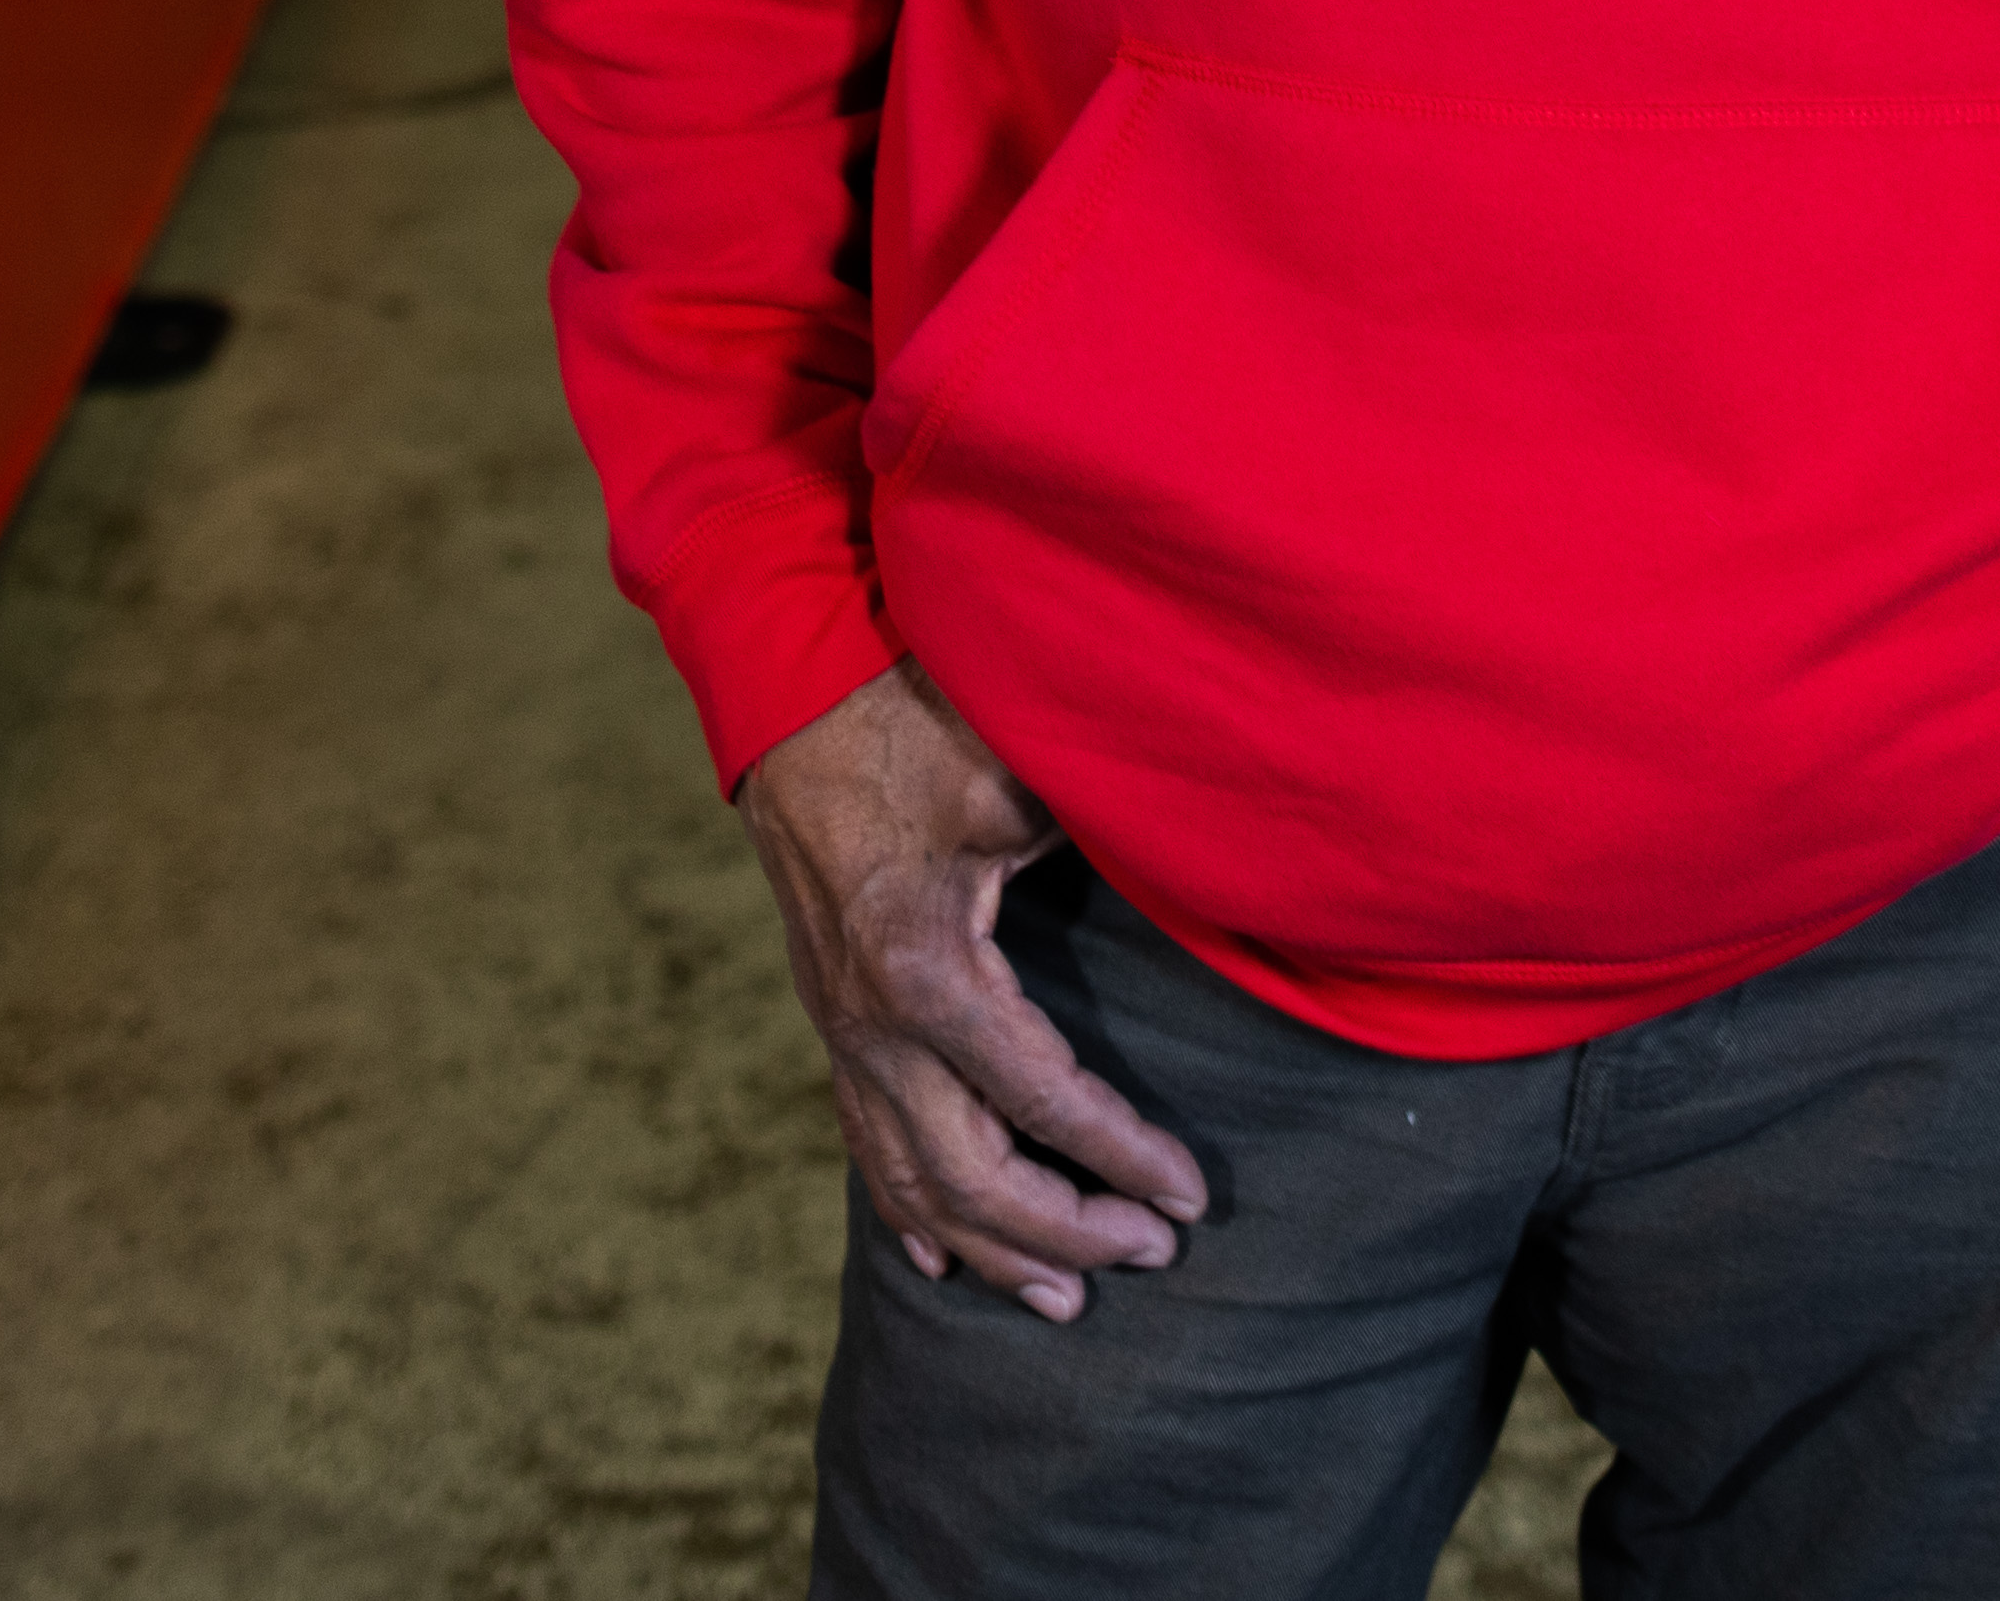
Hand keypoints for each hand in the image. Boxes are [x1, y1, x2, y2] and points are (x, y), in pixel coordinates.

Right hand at [731, 663, 1212, 1321]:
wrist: (790, 700)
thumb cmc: (911, 724)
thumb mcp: (1012, 777)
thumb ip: (1099, 832)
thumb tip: (1208, 859)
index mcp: (925, 971)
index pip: (1041, 1101)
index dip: (1121, 1156)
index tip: (1190, 1192)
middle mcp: (874, 1025)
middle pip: (972, 1177)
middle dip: (1069, 1228)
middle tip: (1155, 1250)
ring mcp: (842, 1034)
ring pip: (913, 1184)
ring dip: (994, 1249)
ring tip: (1070, 1299)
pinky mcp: (831, 1024)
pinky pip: (866, 1146)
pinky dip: (910, 1215)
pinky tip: (945, 1260)